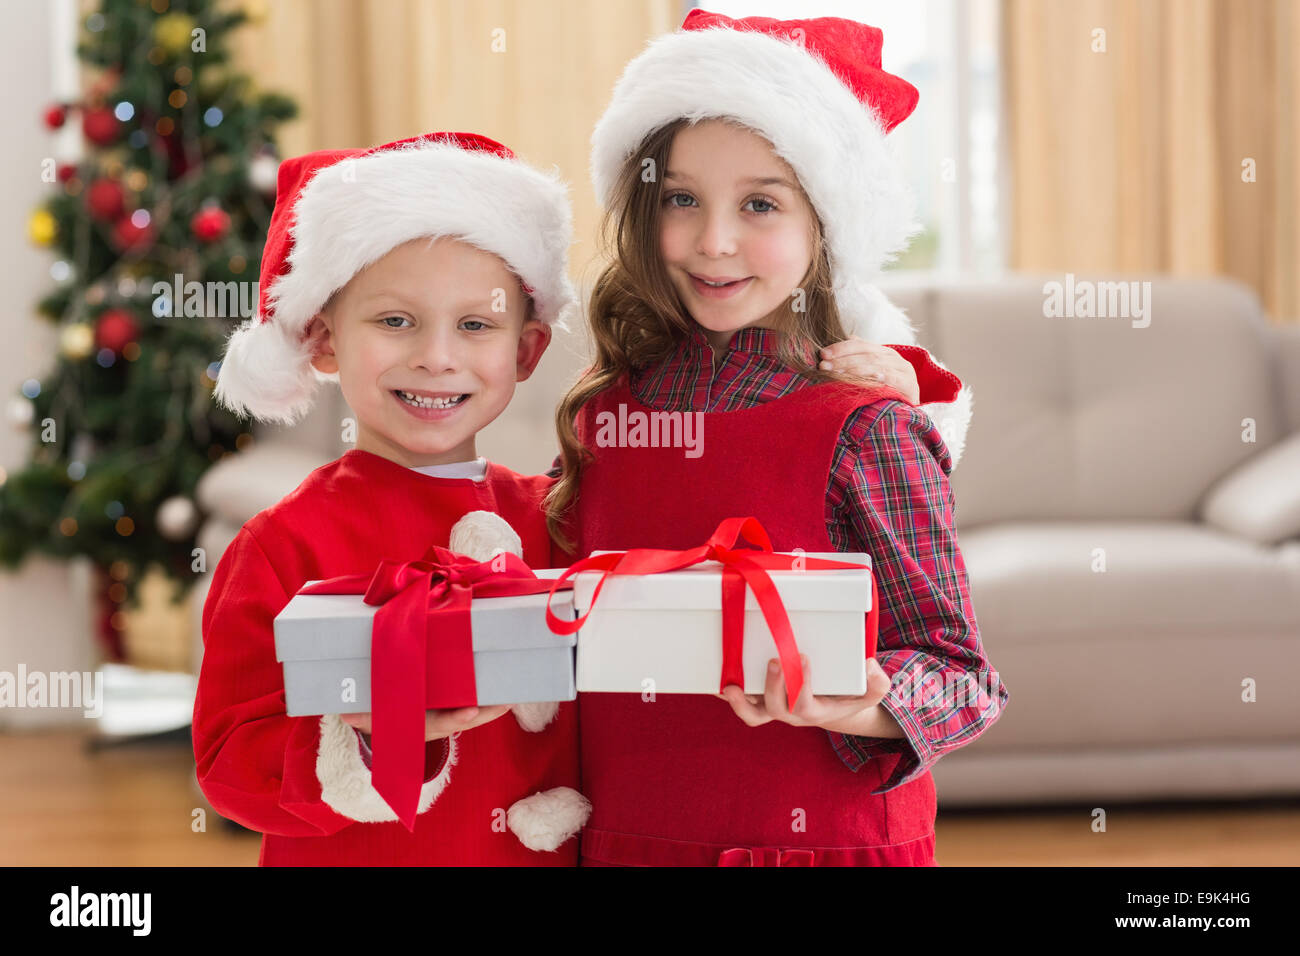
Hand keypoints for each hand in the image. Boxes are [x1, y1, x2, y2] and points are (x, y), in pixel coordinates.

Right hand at [340, 705, 511, 741]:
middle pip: (467, 719)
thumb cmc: (381, 716)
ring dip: (494, 704)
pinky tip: (505, 682)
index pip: (441, 722)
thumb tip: (343, 711)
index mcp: (422, 725)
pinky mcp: (454, 706)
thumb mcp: (370, 717)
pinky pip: (474, 702)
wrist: (388, 725)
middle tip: (506, 702)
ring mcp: (448, 717)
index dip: (456, 717)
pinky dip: (489, 697)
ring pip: (476, 712)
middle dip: (487, 712)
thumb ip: (360, 714)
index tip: (471, 712)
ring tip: (514, 691)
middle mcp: (439, 723)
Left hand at [717, 655, 892, 731]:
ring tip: (728, 686)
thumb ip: (877, 683)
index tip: (803, 658)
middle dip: (772, 686)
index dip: (801, 685)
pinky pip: (739, 699)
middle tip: (774, 660)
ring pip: (752, 713)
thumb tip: (871, 666)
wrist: (832, 705)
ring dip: (738, 701)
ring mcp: (771, 707)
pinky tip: (714, 678)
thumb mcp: (869, 691)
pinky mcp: (758, 698)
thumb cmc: (848, 694)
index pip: (805, 705)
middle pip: (774, 709)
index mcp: (813, 710)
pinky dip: (725, 692)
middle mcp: (789, 712)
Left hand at [820, 337, 920, 404]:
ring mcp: (903, 370)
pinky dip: (872, 376)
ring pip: (875, 364)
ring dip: (851, 367)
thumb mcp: (872, 375)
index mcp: (885, 353)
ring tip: (834, 373)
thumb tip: (846, 340)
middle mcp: (895, 358)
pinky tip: (858, 379)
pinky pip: (888, 377)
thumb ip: (860, 359)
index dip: (841, 348)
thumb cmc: (888, 394)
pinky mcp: (908, 384)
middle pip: (866, 353)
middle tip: (823, 365)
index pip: (861, 344)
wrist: (910, 413)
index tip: (823, 354)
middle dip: (842, 358)